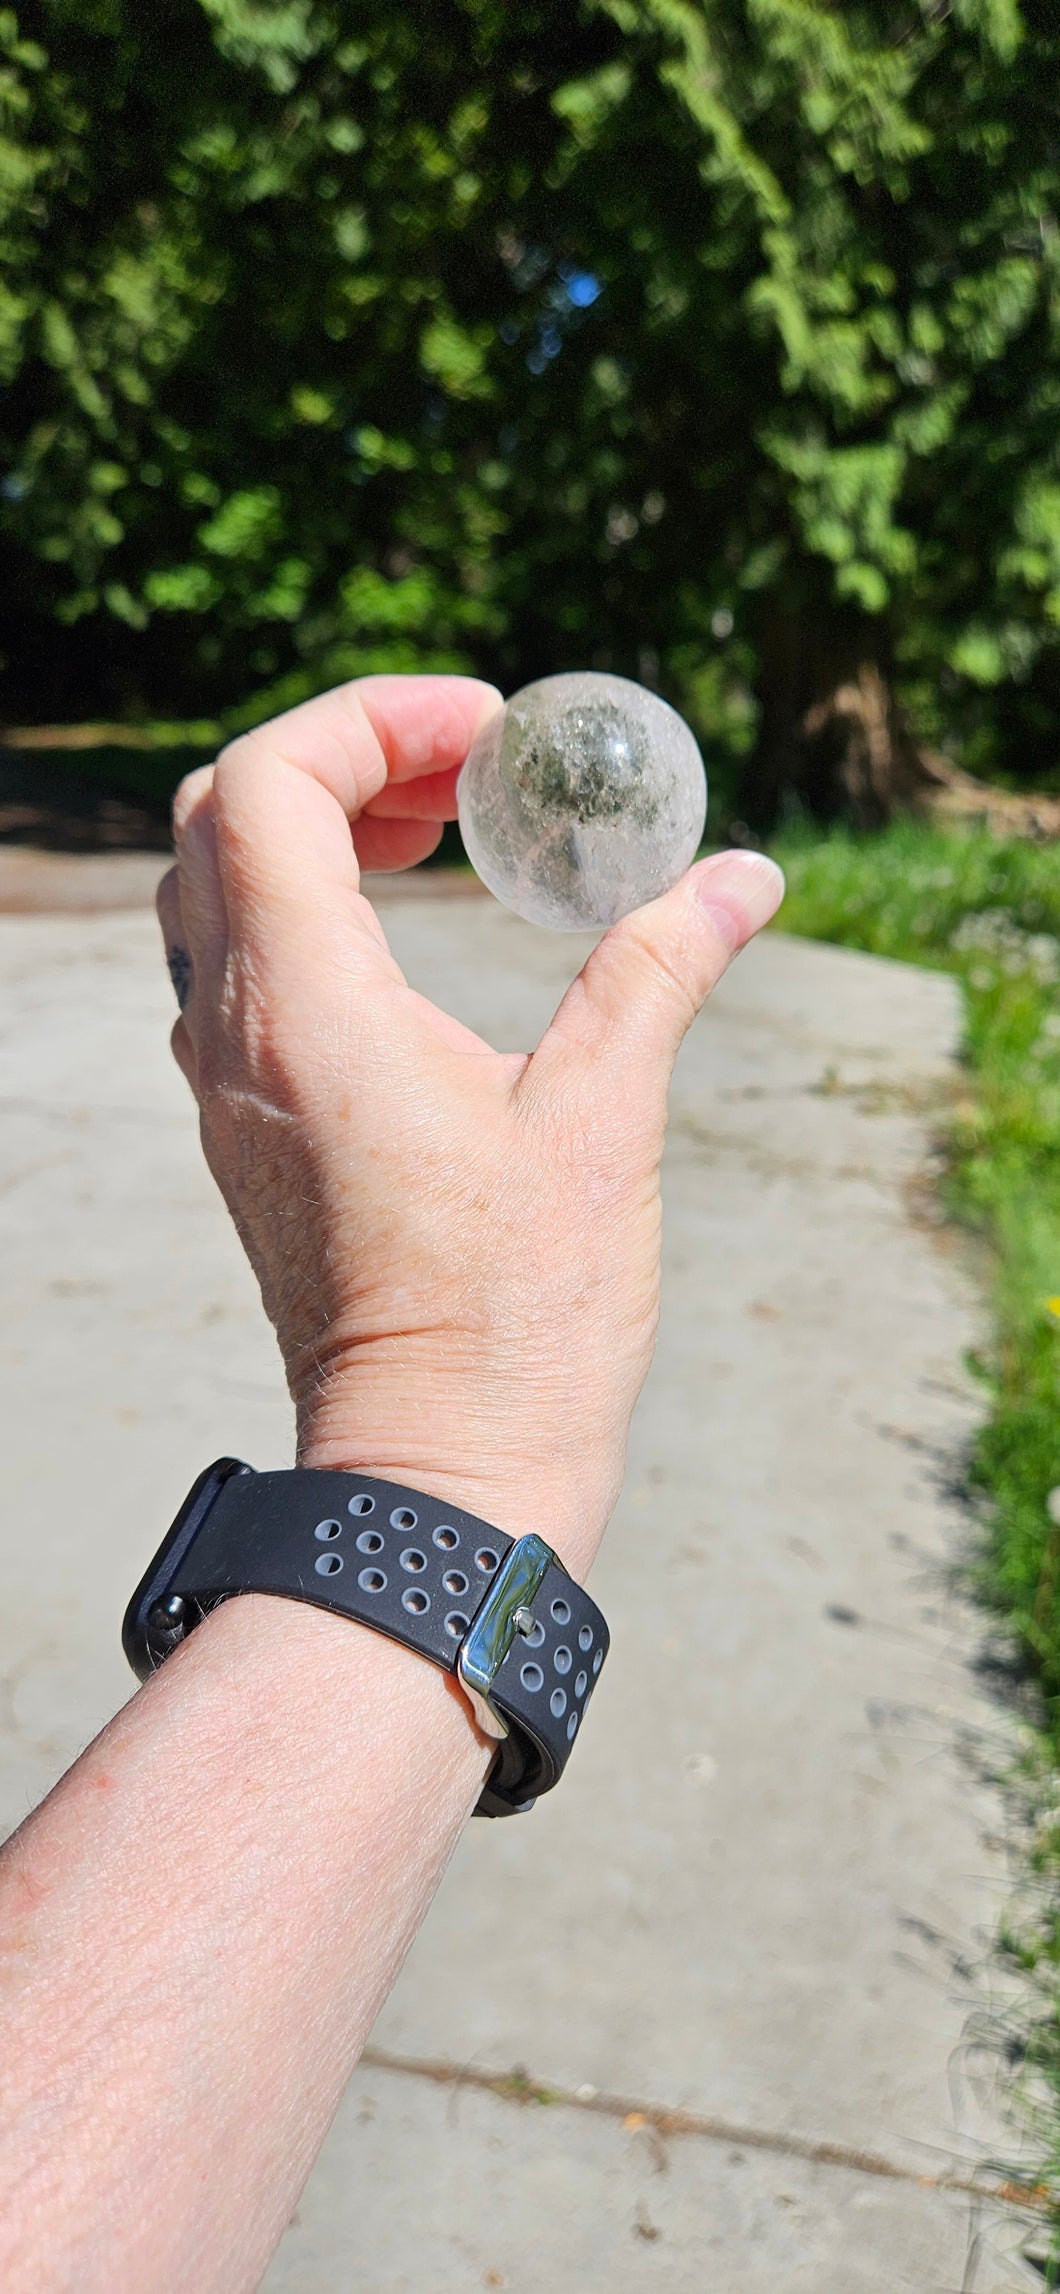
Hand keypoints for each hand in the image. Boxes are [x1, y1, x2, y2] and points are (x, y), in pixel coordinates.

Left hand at [157, 675, 782, 1578]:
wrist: (438, 1477)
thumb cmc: (517, 1317)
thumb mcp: (601, 1119)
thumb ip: (655, 969)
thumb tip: (740, 877)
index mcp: (305, 1010)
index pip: (270, 782)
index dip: (371, 720)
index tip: (486, 736)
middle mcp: (235, 1039)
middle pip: (224, 820)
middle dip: (342, 762)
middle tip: (466, 775)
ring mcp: (229, 1095)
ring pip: (217, 899)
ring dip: (315, 835)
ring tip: (441, 840)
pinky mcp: (251, 1141)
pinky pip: (238, 979)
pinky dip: (305, 918)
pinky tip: (411, 950)